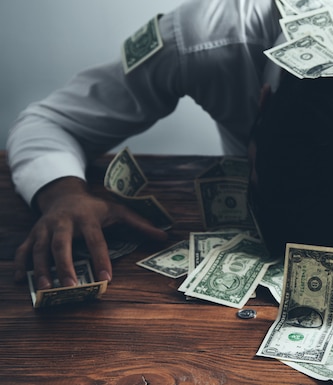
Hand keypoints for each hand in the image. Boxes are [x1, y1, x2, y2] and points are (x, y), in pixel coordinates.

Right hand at [14, 177, 167, 288]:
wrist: (63, 193)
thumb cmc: (94, 207)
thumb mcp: (118, 210)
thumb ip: (140, 224)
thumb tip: (165, 236)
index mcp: (86, 217)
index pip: (96, 240)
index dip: (101, 260)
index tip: (107, 280)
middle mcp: (63, 222)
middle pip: (62, 245)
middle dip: (65, 266)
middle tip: (71, 287)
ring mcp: (44, 228)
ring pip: (39, 249)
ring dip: (41, 269)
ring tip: (45, 289)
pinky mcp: (32, 234)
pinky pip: (22, 250)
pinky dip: (19, 265)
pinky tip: (19, 281)